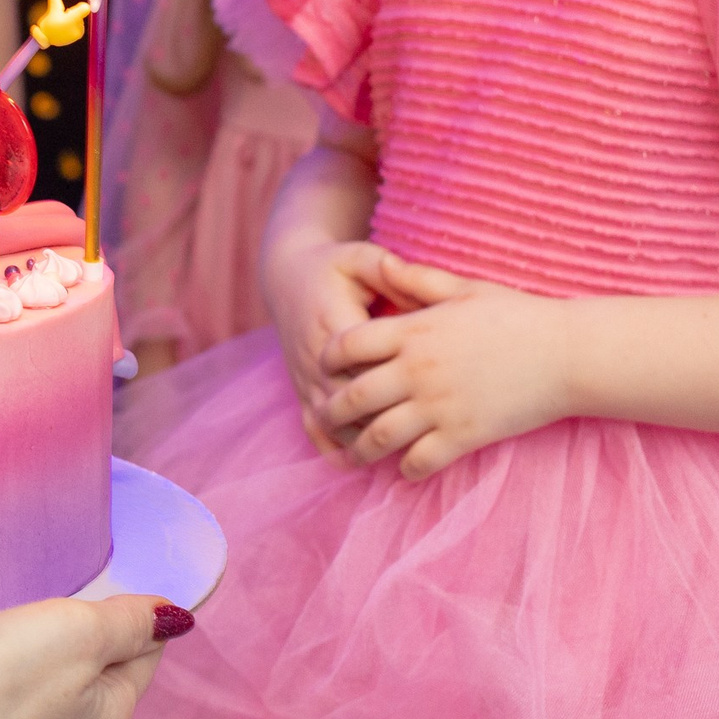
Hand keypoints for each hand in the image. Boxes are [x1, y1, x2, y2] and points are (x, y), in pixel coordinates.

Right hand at [0, 594, 179, 718]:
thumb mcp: (77, 632)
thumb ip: (129, 622)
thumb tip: (176, 618)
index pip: (144, 654)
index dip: (132, 612)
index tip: (107, 575)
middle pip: (95, 668)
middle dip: (82, 629)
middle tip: (59, 586)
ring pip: (46, 680)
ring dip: (35, 647)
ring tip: (14, 615)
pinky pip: (0, 692)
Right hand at [267, 237, 418, 459]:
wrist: (287, 276)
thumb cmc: (333, 267)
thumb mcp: (357, 257)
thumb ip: (385, 266)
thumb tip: (409, 274)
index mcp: (333, 323)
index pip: (365, 363)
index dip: (394, 383)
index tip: (431, 393)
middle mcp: (315, 355)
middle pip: (350, 400)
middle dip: (384, 419)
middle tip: (426, 433)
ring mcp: (305, 375)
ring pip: (332, 420)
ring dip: (362, 438)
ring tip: (400, 452)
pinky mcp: (300, 387)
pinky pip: (313, 426)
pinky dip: (332, 447)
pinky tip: (357, 461)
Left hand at [316, 256, 573, 480]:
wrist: (569, 353)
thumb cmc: (518, 315)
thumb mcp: (464, 289)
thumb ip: (417, 280)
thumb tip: (381, 264)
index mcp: (414, 331)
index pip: (347, 345)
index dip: (328, 357)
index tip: (326, 367)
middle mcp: (419, 371)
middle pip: (353, 397)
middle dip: (331, 411)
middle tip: (322, 418)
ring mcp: (440, 406)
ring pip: (379, 436)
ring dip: (359, 449)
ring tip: (352, 454)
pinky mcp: (464, 436)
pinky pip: (420, 461)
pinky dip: (405, 468)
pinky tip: (403, 466)